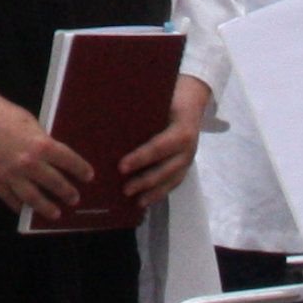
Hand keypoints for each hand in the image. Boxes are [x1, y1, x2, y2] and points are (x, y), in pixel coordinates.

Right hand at [0, 92, 89, 218]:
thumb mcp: (27, 120)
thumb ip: (39, 138)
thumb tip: (48, 153)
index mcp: (40, 144)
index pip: (69, 160)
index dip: (81, 169)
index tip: (88, 176)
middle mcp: (29, 163)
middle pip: (55, 183)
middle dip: (67, 192)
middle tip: (74, 198)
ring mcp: (11, 175)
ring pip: (34, 199)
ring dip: (47, 207)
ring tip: (55, 213)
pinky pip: (10, 199)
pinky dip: (19, 206)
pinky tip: (24, 209)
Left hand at [117, 76, 214, 208]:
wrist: (192, 101)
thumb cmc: (168, 99)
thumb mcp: (157, 102)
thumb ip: (141, 114)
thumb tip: (109, 123)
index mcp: (181, 130)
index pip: (159, 147)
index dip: (140, 158)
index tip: (121, 167)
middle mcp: (188, 148)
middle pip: (165, 169)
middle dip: (145, 181)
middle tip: (124, 189)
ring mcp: (189, 159)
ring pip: (172, 180)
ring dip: (153, 192)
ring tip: (135, 202)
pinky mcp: (186, 166)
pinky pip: (174, 183)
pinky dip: (160, 193)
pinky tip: (146, 201)